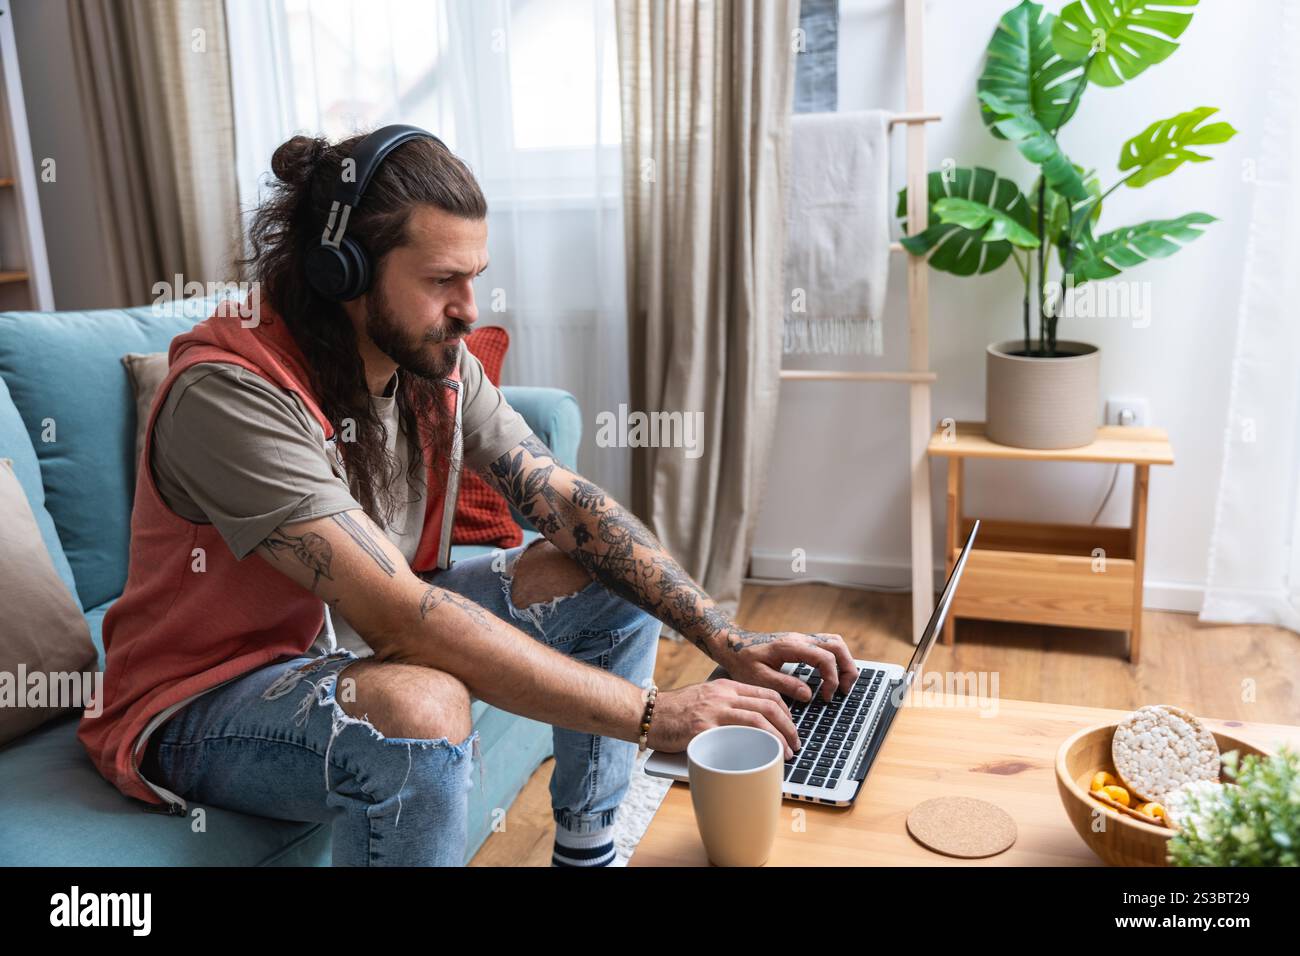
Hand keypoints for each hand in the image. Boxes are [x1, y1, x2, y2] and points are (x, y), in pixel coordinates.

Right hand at [645, 680, 800, 759]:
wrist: (648, 714)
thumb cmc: (676, 712)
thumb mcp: (706, 699)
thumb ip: (727, 706)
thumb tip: (753, 724)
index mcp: (726, 687)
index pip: (767, 693)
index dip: (786, 712)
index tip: (792, 728)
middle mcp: (723, 695)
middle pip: (769, 705)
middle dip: (789, 727)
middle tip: (795, 743)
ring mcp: (714, 710)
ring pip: (759, 718)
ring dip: (779, 737)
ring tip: (786, 752)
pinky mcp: (704, 727)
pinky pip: (738, 734)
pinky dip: (758, 745)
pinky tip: (764, 756)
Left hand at [712, 628, 857, 703]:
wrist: (732, 644)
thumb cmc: (742, 660)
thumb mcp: (758, 678)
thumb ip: (785, 685)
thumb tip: (809, 695)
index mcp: (790, 646)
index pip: (824, 657)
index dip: (831, 679)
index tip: (825, 697)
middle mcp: (799, 638)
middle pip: (837, 645)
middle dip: (847, 668)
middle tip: (844, 691)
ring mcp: (801, 638)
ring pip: (835, 642)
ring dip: (844, 662)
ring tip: (842, 684)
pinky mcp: (801, 643)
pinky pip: (826, 645)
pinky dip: (835, 659)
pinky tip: (831, 675)